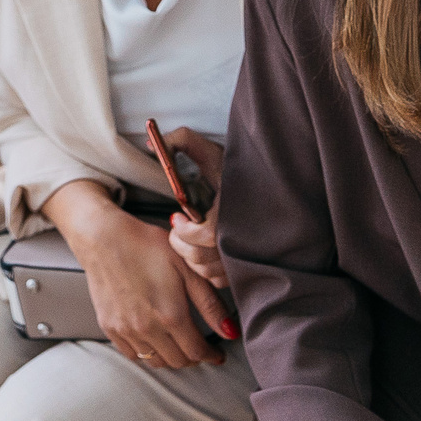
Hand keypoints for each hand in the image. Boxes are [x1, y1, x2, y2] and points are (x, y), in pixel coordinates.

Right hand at [47, 183, 230, 368]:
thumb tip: (229, 331)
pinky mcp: (109, 326)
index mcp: (170, 315)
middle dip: (193, 357)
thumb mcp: (187, 268)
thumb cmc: (146, 246)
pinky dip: (146, 352)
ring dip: (170, 357)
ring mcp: (125, 330)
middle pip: (177, 361)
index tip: (216, 354)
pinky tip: (152, 339)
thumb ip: (209, 304)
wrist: (104, 238)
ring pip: (155, 361)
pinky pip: (131, 354)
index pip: (197, 352)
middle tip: (199, 346)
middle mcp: (147, 328)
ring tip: (177, 344)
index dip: (211, 355)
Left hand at [161, 127, 232, 306]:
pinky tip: (205, 249)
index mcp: (235, 211)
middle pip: (202, 257)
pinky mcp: (246, 269)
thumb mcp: (209, 150)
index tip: (176, 216)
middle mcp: (246, 238)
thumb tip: (153, 146)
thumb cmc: (234, 170)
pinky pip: (218, 280)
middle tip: (179, 227)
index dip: (184, 231)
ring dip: (192, 256)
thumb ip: (181, 141)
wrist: (268, 187)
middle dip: (182, 244)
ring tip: (192, 237)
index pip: (206, 235)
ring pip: (208, 271)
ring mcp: (247, 256)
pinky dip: (205, 268)